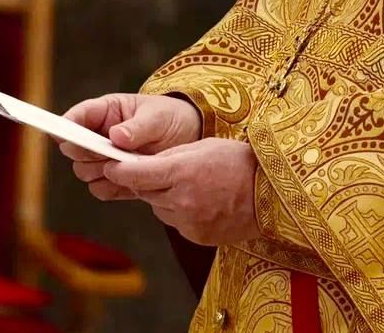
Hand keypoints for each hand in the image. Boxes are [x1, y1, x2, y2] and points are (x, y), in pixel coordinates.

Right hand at [59, 93, 201, 196]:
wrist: (191, 139)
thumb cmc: (172, 118)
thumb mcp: (159, 117)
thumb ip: (138, 126)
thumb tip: (115, 136)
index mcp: (106, 112)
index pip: (76, 117)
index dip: (67, 126)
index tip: (66, 135)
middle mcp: (99, 136)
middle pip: (74, 150)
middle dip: (88, 153)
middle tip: (110, 153)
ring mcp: (105, 159)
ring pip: (84, 171)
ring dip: (101, 171)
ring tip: (128, 164)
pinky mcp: (115, 179)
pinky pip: (101, 189)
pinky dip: (113, 187)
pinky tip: (132, 180)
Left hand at [101, 138, 260, 245]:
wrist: (271, 192)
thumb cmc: (240, 162)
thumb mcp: (203, 147)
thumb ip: (170, 157)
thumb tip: (142, 165)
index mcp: (181, 172)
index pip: (134, 174)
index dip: (119, 170)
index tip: (111, 167)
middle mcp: (181, 200)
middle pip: (145, 192)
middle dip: (147, 182)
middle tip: (163, 172)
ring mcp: (188, 221)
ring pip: (159, 209)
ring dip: (165, 198)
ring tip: (192, 186)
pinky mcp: (195, 236)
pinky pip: (176, 222)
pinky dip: (181, 213)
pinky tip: (203, 202)